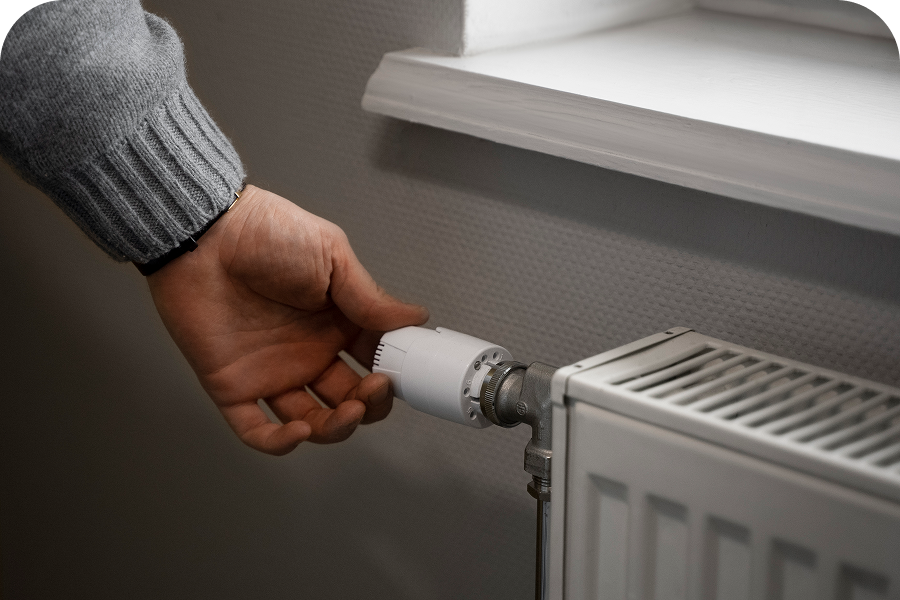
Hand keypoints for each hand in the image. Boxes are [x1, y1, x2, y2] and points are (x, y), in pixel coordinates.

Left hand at [146, 185, 427, 454]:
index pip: (375, 362)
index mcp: (335, 322)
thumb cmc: (264, 232)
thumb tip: (415, 317)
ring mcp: (273, 372)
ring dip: (337, 427)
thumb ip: (370, 296)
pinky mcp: (234, 387)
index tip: (407, 372)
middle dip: (371, 404)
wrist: (204, 232)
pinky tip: (299, 430)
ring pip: (314, 421)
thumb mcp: (332, 255)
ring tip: (349, 411)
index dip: (393, 373)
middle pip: (351, 399)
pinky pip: (257, 430)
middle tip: (376, 389)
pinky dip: (280, 442)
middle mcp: (308, 352)